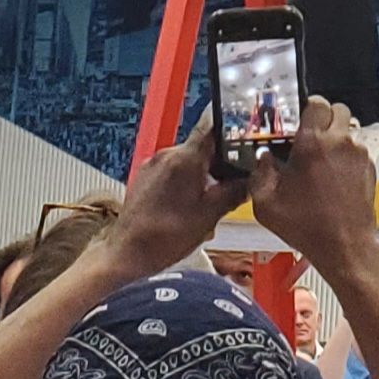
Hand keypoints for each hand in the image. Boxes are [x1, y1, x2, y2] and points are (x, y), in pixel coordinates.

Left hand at [109, 121, 245, 276]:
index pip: (211, 126)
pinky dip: (183, 182)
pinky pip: (171, 170)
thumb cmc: (166, 237)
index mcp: (186, 159)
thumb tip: (251, 180)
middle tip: (229, 186)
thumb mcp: (210, 215)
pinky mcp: (144, 176)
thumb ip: (234, 192)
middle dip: (217, 164)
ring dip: (201, 176)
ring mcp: (153, 164)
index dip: (231, 128)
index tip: (244, 135)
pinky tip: (186, 207)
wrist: (128, 253)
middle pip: (201, 147)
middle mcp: (167, 154)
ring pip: (187, 161)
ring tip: (205, 204)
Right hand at [248, 98, 377, 276]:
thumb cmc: (307, 226)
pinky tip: (334, 176)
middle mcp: (340, 142)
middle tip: (310, 136)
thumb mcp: (266, 203)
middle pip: (337, 109)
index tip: (298, 121)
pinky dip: (346, 156)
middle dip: (324, 118)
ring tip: (321, 159)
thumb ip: (259, 174)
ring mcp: (358, 154)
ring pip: (348, 130)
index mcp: (313, 143)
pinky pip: (357, 150)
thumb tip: (263, 159)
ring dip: (335, 137)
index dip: (306, 108)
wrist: (344, 246)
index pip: (316, 103)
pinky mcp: (369, 168)